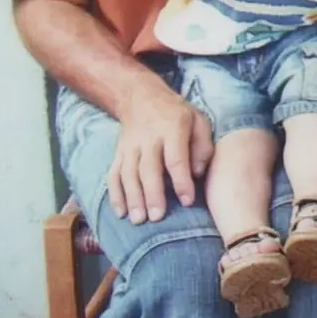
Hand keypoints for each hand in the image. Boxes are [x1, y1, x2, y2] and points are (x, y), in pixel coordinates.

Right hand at [107, 81, 212, 224]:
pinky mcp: (118, 153)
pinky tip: (120, 212)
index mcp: (173, 129)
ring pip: (128, 174)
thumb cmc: (177, 115)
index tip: (187, 201)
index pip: (176, 158)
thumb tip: (198, 173)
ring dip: (132, 198)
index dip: (181, 181)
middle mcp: (148, 139)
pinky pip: (114, 175)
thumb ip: (203, 146)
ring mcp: (130, 147)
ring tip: (138, 220)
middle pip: (149, 169)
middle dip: (152, 194)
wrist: (141, 97)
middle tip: (156, 218)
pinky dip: (115, 194)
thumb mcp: (199, 121)